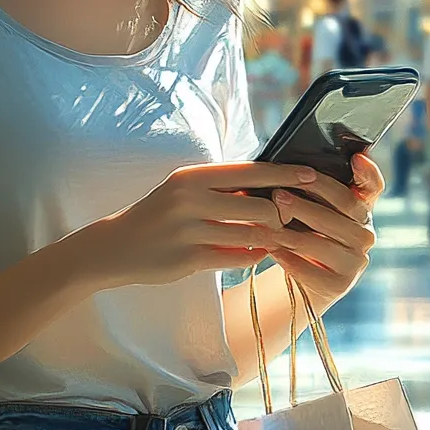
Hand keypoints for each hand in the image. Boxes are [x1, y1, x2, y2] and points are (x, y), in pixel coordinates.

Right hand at [83, 161, 319, 288]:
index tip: (312, 174)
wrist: (118, 245)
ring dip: (269, 237)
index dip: (284, 173)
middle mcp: (189, 198)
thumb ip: (222, 186)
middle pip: (259, 205)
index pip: (249, 170)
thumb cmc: (160, 213)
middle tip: (284, 219)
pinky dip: (252, 254)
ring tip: (273, 236)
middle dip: (279, 214)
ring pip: (252, 233)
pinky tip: (254, 251)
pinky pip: (238, 257)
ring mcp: (189, 230)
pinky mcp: (189, 259)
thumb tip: (271, 182)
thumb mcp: (184, 189)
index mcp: (192, 176)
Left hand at [264, 153, 383, 314]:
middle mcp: (365, 233)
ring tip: (268, 222)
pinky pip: (310, 268)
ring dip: (291, 231)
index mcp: (361, 208)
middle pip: (341, 209)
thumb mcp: (308, 206)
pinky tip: (271, 248)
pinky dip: (287, 257)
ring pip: (321, 241)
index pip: (373, 186)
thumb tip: (285, 168)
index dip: (368, 171)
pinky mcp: (340, 284)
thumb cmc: (300, 230)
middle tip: (278, 194)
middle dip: (307, 199)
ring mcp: (356, 260)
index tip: (357, 158)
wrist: (300, 276)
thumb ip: (308, 188)